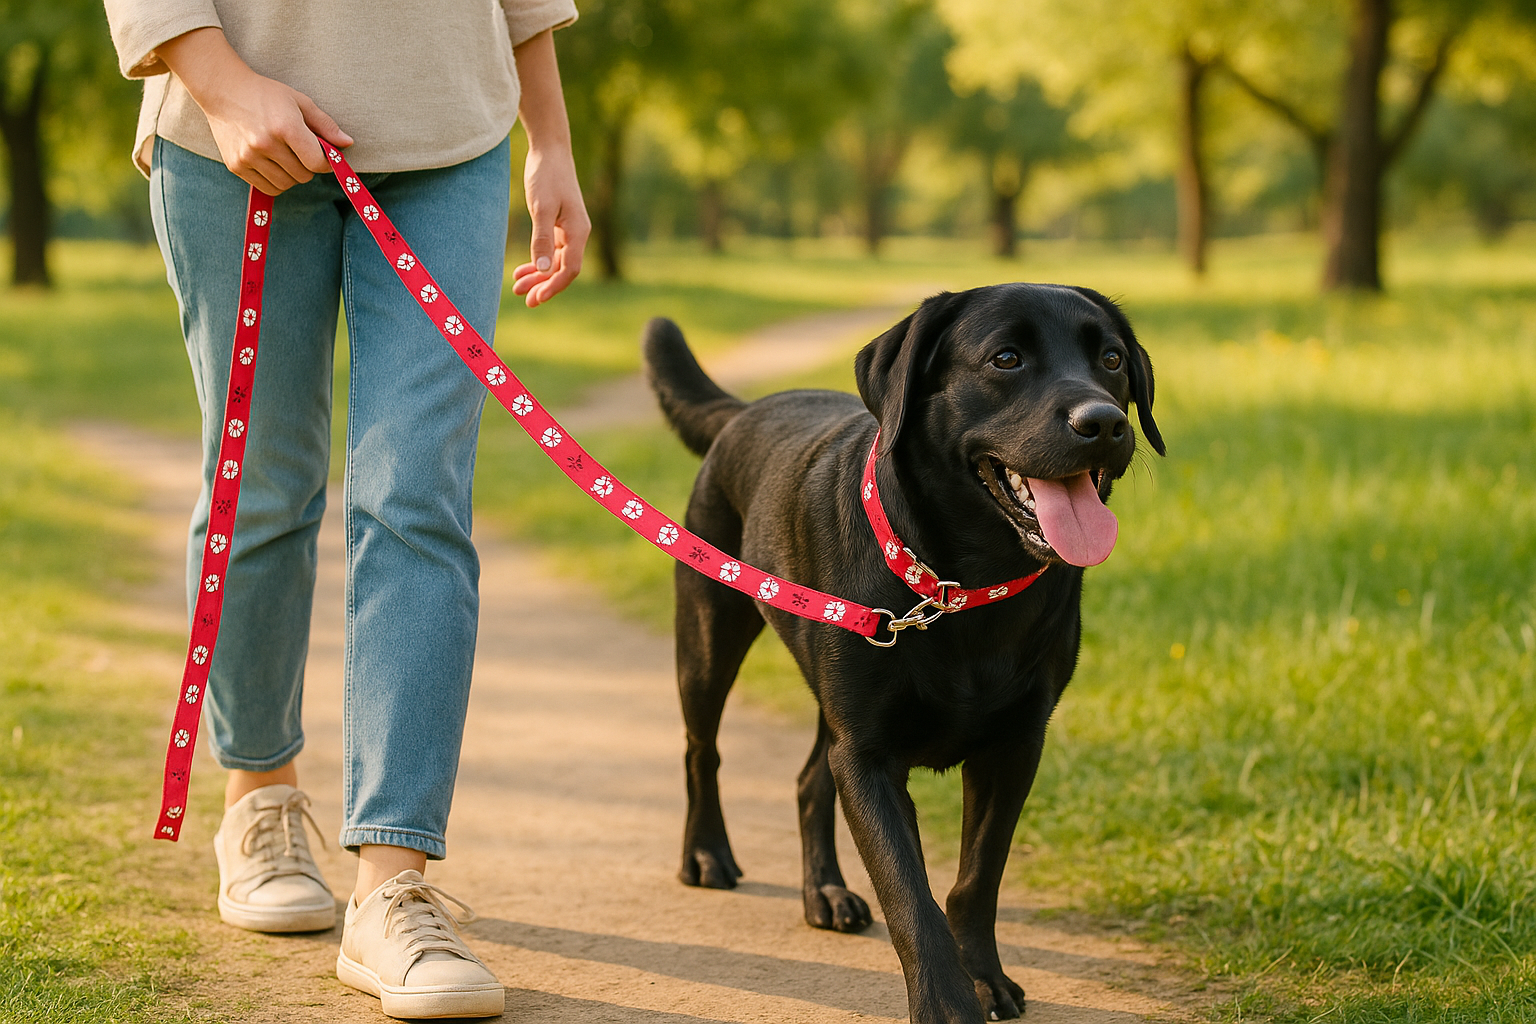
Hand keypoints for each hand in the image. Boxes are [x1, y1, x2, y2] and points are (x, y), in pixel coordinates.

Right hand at [157, 28, 352, 195]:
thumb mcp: (299, 101)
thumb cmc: (265, 94)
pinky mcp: (236, 166)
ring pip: (286, 184)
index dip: (326, 163)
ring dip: (291, 175)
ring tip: (284, 155)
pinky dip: (275, 181)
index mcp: (285, 127)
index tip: (323, 156)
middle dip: (307, 166)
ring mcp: (248, 157)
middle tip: (298, 150)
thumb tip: (348, 144)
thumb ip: (325, 124)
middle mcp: (266, 144)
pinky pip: (268, 188)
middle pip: (303, 176)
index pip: (317, 163)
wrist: (222, 90)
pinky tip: (270, 163)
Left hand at [509, 28, 587, 307]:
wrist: (550, 151)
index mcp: (578, 232)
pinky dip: (537, 262)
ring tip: (517, 286)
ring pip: (555, 262)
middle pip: (562, 269)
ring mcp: (569, 231)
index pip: (569, 269)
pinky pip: (551, 251)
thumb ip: (542, 238)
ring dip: (538, 275)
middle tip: (525, 300)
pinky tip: (522, 269)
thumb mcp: (541, 207)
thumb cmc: (546, 176)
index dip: (553, 286)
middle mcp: (577, 234)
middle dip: (544, 285)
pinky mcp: (559, 225)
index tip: (536, 297)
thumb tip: (542, 268)